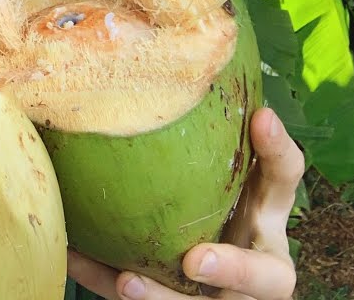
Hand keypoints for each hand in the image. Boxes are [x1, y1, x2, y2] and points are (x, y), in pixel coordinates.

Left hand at [68, 107, 303, 298]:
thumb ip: (196, 143)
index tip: (260, 115)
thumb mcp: (210, 174)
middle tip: (195, 260)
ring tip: (129, 281)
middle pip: (267, 276)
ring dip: (164, 296)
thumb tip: (126, 77)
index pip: (283, 181)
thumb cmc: (201, 202)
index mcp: (264, 217)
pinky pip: (143, 299)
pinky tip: (70, 256)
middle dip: (234, 269)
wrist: (196, 270)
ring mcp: (225, 296)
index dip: (278, 151)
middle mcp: (255, 259)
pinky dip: (103, 279)